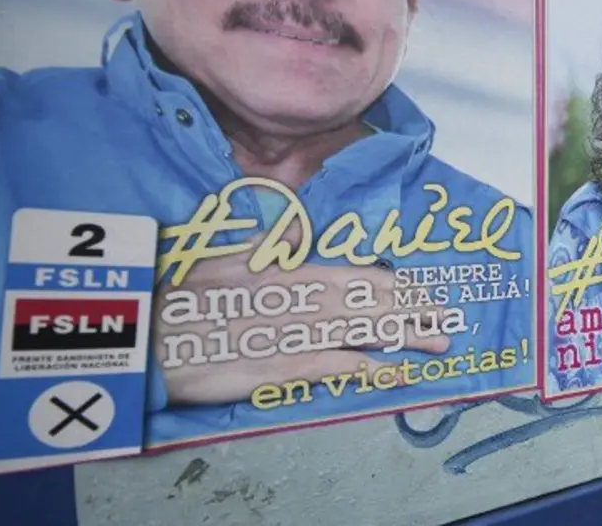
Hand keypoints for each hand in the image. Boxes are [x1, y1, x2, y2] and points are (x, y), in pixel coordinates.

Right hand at [155, 227, 450, 403]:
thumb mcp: (228, 260)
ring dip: (407, 336)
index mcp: (293, 272)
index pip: (359, 275)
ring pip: (366, 331)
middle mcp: (305, 299)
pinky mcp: (285, 366)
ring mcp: (298, 333)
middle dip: (414, 310)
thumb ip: (270, 247)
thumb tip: (299, 228)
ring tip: (440, 341)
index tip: (424, 292)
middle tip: (448, 318)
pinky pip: (341, 366)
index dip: (396, 285)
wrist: (153, 336)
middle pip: (373, 303)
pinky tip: (401, 373)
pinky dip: (374, 369)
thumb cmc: (186, 297)